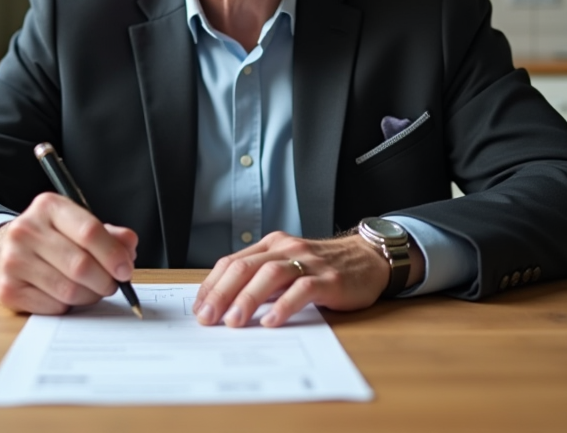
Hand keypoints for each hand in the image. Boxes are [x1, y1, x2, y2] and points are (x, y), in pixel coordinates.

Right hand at [0, 192, 137, 314]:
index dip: (113, 254)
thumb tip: (128, 247)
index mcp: (48, 207)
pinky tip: (65, 295)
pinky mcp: (8, 289)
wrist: (0, 249)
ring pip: (69, 290)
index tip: (126, 269)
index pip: (89, 231)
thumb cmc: (49, 238)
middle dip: (105, 281)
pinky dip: (68, 306)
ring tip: (92, 290)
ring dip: (90, 296)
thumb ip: (107, 234)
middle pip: (81, 265)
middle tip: (112, 285)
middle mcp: (26, 230)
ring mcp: (13, 260)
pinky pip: (53, 307)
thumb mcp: (76, 224)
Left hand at [192, 231, 398, 328]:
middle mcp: (286, 249)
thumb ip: (262, 280)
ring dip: (248, 299)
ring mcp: (308, 263)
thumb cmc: (323, 268)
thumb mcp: (288, 268)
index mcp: (272, 245)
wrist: (367, 259)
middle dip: (222, 294)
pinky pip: (303, 290)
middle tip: (208, 318)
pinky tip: (271, 321)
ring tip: (233, 322)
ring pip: (270, 275)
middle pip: (246, 267)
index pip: (232, 262)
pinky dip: (284, 305)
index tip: (199, 308)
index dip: (212, 285)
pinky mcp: (329, 279)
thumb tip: (226, 306)